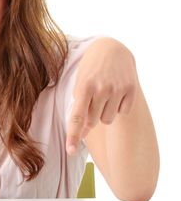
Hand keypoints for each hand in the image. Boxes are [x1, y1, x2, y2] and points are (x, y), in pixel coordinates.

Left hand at [66, 38, 137, 155]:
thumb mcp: (78, 83)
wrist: (111, 49)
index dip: (72, 136)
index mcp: (84, 87)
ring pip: (107, 119)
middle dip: (89, 117)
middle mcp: (101, 89)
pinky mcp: (131, 90)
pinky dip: (117, 107)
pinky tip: (115, 92)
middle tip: (91, 102)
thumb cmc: (89, 69)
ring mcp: (117, 89)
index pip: (76, 117)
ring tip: (102, 95)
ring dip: (103, 112)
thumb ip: (78, 106)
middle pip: (92, 121)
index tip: (70, 151)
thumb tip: (81, 133)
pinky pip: (122, 112)